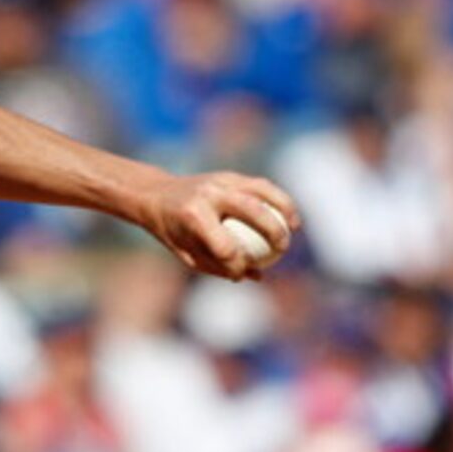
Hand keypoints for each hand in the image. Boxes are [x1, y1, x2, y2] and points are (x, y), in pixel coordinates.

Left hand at [132, 170, 301, 281]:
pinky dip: (277, 198)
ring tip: (295, 228)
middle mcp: (209, 195)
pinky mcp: (228, 175)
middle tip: (283, 249)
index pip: (225, 247)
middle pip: (252, 212)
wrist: (157, 196)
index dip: (237, 266)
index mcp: (193, 217)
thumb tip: (256, 276)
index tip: (241, 274)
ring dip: (284, 208)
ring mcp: (220, 181)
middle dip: (273, 232)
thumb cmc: (174, 232)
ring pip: (262, 191)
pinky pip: (259, 186)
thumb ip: (219, 266)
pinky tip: (288, 215)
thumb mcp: (188, 254)